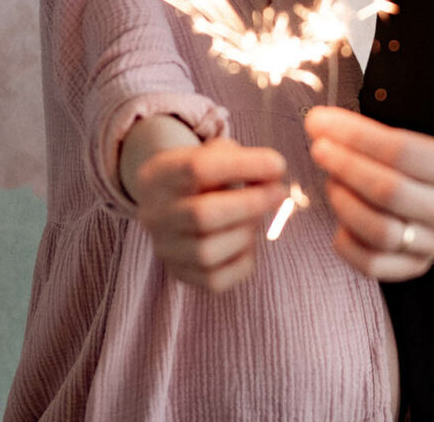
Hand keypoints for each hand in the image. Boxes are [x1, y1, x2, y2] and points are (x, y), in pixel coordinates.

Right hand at [135, 138, 287, 291]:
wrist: (175, 201)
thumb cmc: (205, 173)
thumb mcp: (216, 153)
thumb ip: (244, 160)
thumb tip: (275, 174)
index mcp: (159, 175)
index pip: (197, 169)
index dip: (244, 166)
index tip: (278, 165)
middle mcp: (154, 214)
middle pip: (202, 215)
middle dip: (250, 204)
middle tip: (279, 193)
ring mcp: (164, 249)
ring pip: (208, 252)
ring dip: (246, 233)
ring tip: (257, 217)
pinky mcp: (180, 274)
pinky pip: (217, 280)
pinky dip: (243, 260)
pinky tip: (247, 240)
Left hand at [306, 106, 433, 280]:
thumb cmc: (428, 168)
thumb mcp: (418, 143)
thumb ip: (373, 137)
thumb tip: (321, 125)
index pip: (399, 150)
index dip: (355, 135)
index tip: (321, 122)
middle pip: (388, 190)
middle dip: (345, 166)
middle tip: (319, 150)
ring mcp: (431, 244)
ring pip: (380, 231)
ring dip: (345, 203)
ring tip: (332, 183)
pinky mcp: (414, 267)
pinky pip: (373, 264)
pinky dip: (347, 243)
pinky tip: (339, 222)